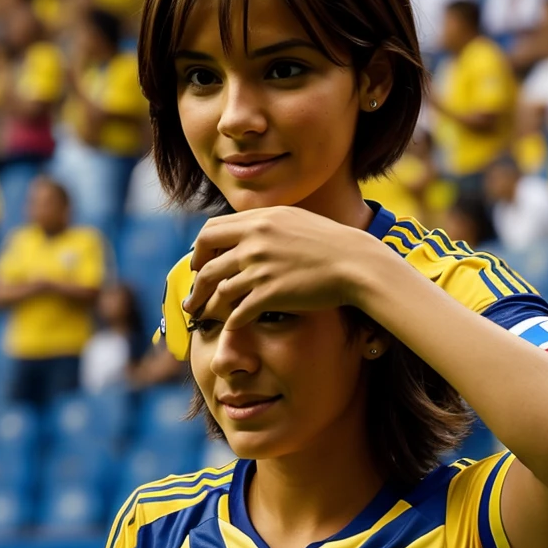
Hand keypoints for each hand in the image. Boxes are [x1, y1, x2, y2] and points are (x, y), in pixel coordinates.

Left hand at [183, 206, 371, 329]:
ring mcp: (260, 268)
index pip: (210, 231)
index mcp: (259, 221)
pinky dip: (230, 322)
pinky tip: (229, 327)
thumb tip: (244, 231)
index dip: (199, 250)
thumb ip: (266, 224)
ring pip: (217, 290)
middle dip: (194, 282)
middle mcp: (254, 242)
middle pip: (206, 263)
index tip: (198, 264)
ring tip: (201, 316)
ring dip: (206, 306)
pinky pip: (237, 312)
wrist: (355, 263)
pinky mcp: (270, 294)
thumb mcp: (294, 220)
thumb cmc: (330, 243)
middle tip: (192, 296)